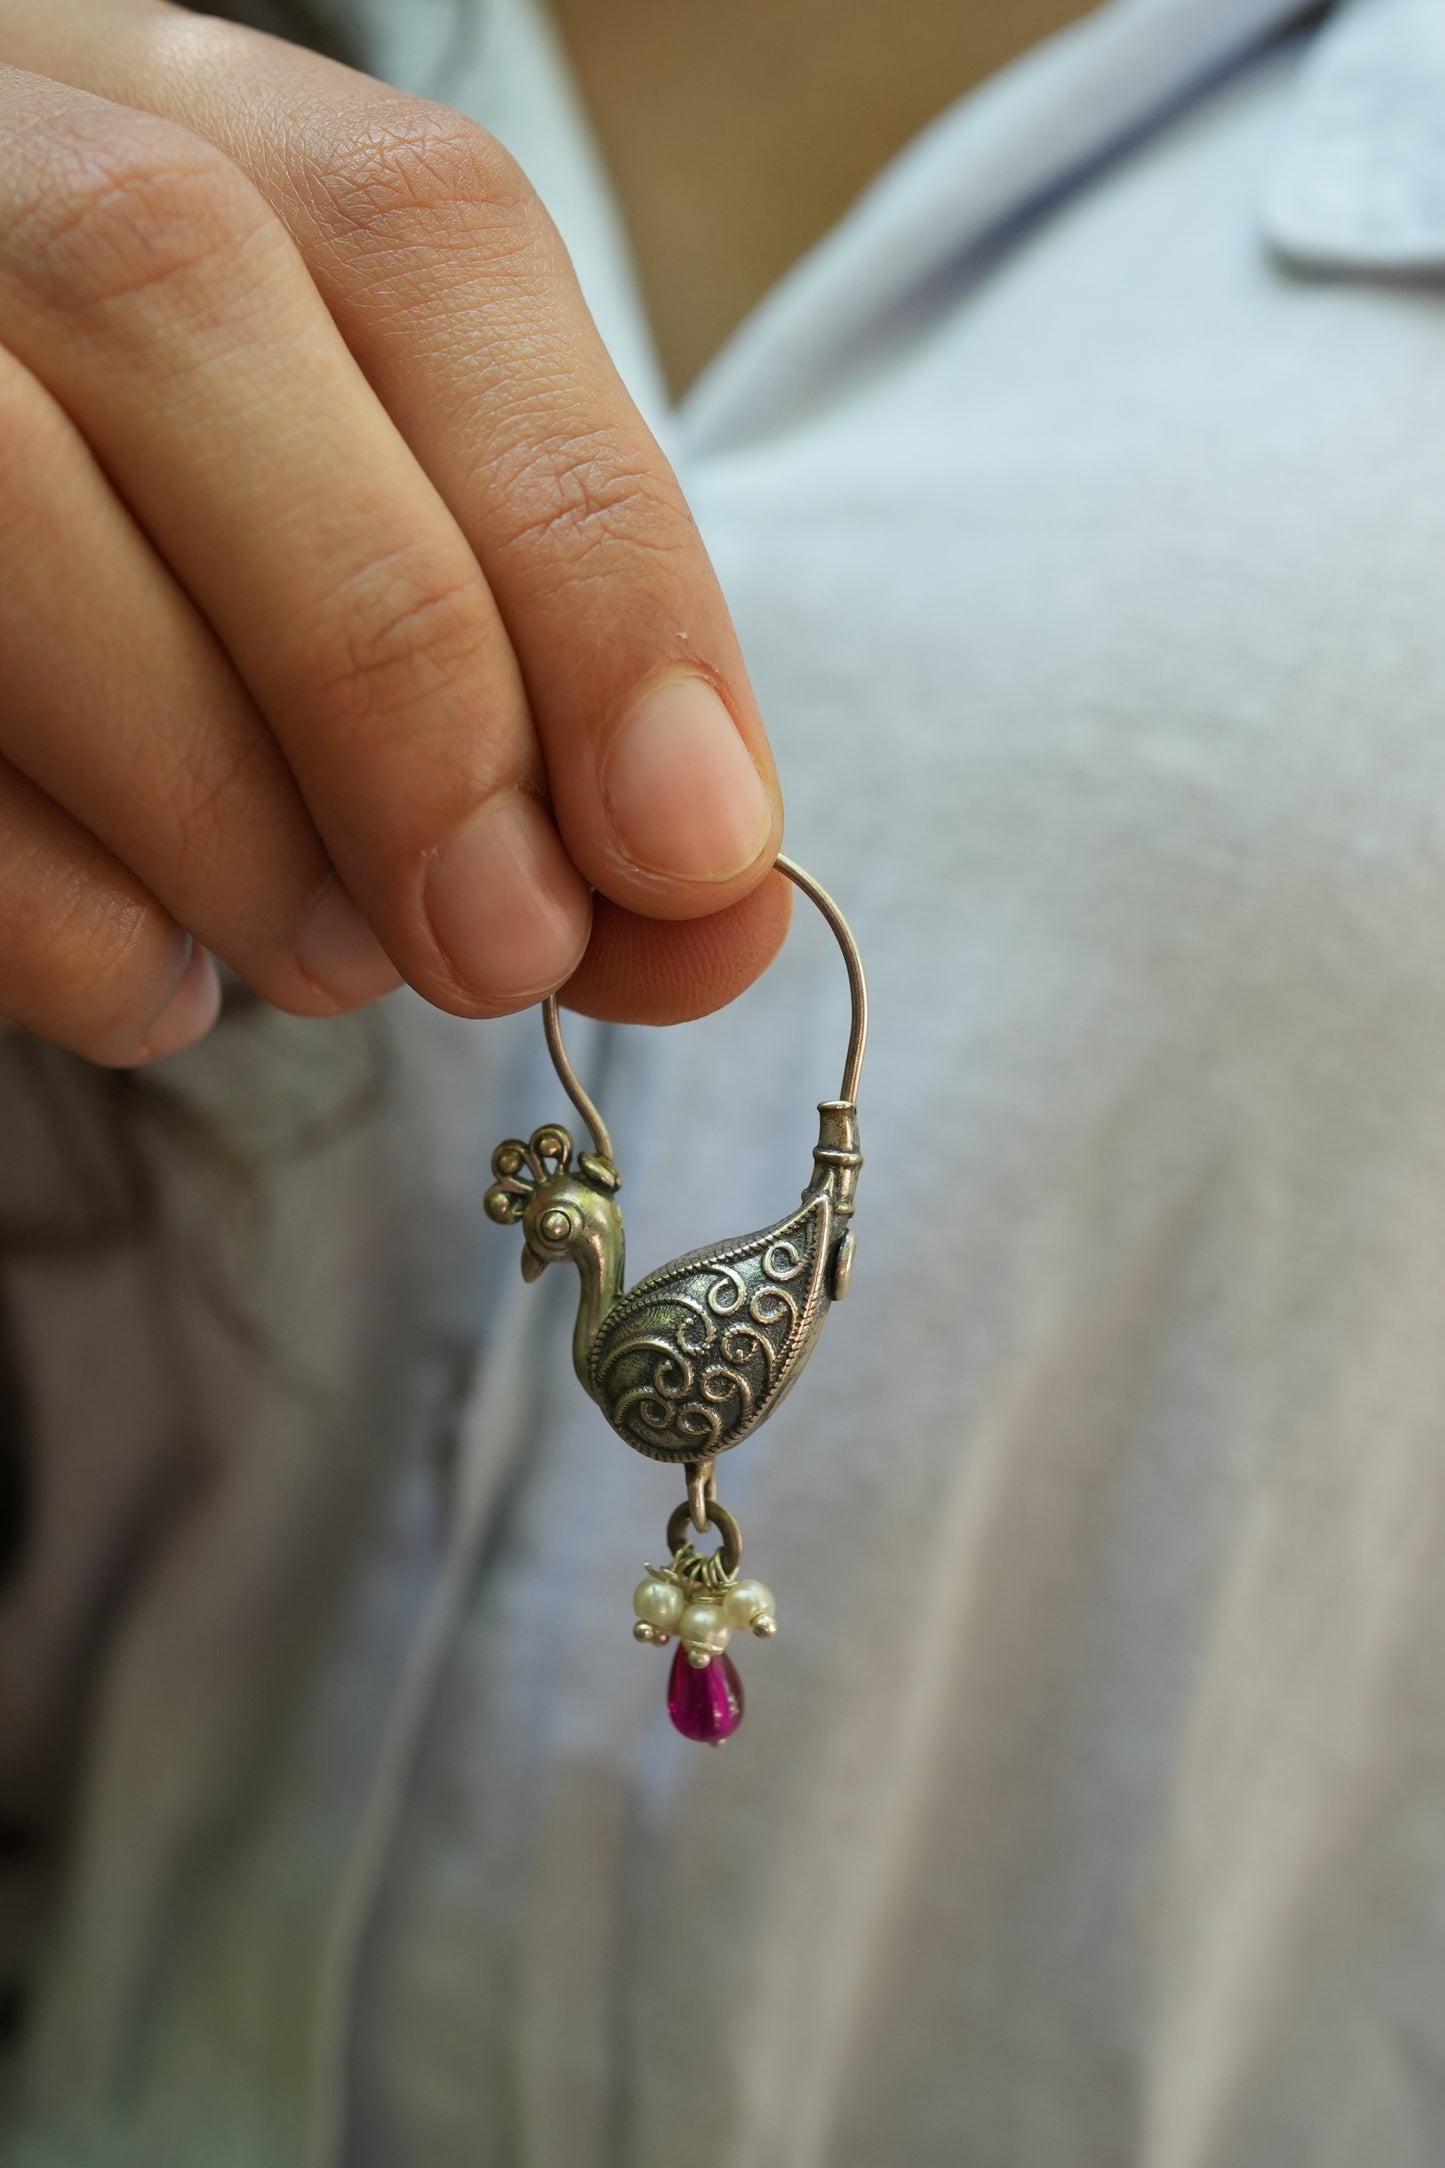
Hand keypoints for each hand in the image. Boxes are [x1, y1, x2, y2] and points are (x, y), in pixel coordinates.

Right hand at [0, 0, 789, 1064]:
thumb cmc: (197, 578)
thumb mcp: (397, 575)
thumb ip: (556, 714)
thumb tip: (717, 926)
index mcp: (200, 122)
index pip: (425, 235)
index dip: (587, 551)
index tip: (692, 842)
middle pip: (181, 300)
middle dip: (399, 689)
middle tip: (503, 946)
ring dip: (223, 804)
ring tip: (332, 958)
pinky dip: (58, 907)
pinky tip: (161, 981)